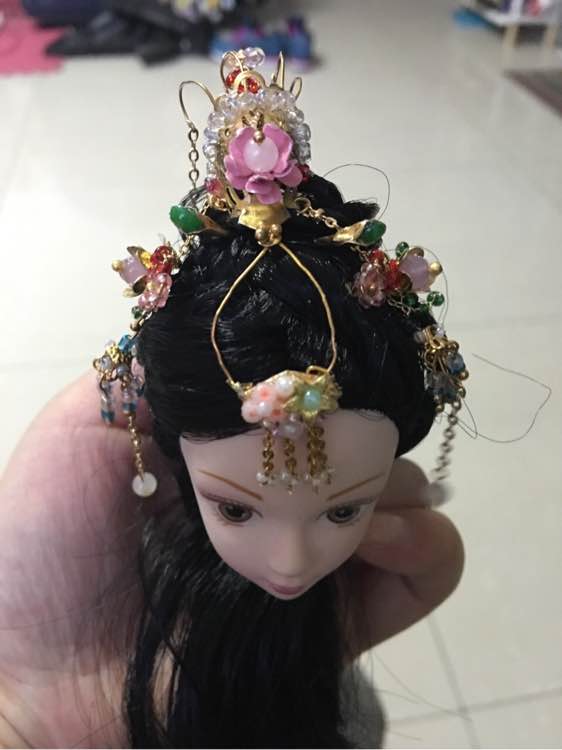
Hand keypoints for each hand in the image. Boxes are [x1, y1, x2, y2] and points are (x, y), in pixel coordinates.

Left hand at [0, 372, 463, 746]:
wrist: (40, 670)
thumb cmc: (47, 538)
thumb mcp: (85, 427)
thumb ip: (154, 374)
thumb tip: (231, 328)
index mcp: (237, 453)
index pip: (316, 406)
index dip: (338, 383)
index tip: (331, 374)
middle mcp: (281, 500)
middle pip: (370, 448)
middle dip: (378, 430)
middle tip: (353, 434)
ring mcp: (312, 559)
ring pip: (409, 505)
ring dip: (405, 483)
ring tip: (364, 491)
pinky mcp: (337, 625)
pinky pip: (426, 579)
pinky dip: (427, 544)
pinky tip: (378, 533)